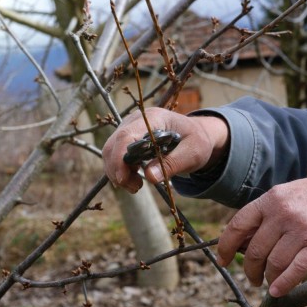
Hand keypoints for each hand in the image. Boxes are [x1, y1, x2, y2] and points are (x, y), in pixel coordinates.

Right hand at [102, 107, 228, 192]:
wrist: (195, 135)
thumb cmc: (196, 141)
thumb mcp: (193, 153)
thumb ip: (173, 163)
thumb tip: (150, 177)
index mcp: (153, 118)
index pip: (127, 135)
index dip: (120, 157)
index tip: (123, 178)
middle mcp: (135, 121)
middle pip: (113, 144)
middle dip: (118, 170)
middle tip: (136, 187)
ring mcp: (129, 129)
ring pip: (110, 152)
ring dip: (118, 173)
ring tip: (137, 186)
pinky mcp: (126, 140)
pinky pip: (114, 157)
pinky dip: (120, 171)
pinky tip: (134, 181)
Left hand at [217, 166, 306, 296]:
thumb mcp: (285, 195)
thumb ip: (264, 215)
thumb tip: (241, 242)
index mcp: (269, 200)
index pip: (237, 225)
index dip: (226, 246)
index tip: (223, 260)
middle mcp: (281, 213)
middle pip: (254, 249)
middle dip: (249, 269)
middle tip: (252, 278)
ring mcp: (300, 229)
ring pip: (273, 263)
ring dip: (267, 278)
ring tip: (268, 283)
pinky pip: (296, 270)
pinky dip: (284, 284)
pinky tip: (277, 291)